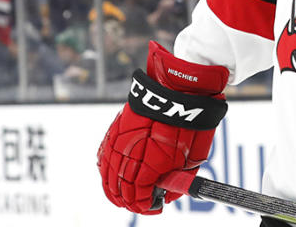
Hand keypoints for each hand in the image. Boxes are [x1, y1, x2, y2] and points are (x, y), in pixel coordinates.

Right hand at [97, 41, 228, 214]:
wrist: (180, 89)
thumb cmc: (190, 123)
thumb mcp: (192, 158)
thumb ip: (177, 180)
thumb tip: (167, 194)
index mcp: (148, 165)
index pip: (138, 197)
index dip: (145, 206)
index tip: (154, 207)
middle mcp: (128, 155)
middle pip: (119, 189)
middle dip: (128, 201)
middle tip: (140, 204)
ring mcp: (118, 142)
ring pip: (106, 174)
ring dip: (114, 188)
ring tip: (124, 195)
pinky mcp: (114, 130)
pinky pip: (104, 156)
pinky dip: (107, 169)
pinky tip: (113, 175)